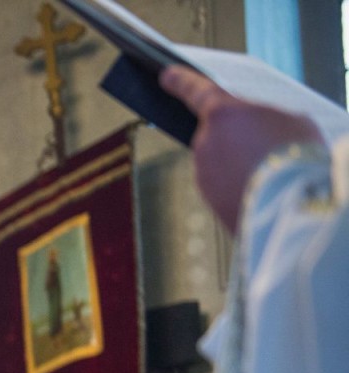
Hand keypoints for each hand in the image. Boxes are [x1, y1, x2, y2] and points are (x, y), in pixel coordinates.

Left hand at [159, 66, 322, 232]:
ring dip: (239, 162)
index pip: (196, 90)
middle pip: (218, 131)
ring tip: (272, 169)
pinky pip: (223, 182)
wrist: (292, 207)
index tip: (165, 75)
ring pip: (220, 160)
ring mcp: (203, 171)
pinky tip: (261, 187)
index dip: (181, 81)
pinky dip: (238, 183)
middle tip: (267, 142)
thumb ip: (265, 119)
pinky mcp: (208, 197)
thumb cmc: (297, 155)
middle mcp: (204, 141)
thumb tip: (256, 129)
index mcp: (223, 113)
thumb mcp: (292, 121)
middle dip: (237, 136)